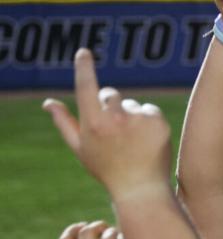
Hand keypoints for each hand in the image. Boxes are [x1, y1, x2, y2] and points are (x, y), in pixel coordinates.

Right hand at [43, 49, 171, 201]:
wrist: (140, 186)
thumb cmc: (106, 168)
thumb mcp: (80, 148)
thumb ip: (64, 123)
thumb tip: (48, 103)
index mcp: (93, 123)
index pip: (87, 88)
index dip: (84, 68)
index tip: (84, 52)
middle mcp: (115, 118)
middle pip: (111, 94)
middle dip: (110, 105)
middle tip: (114, 131)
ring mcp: (138, 119)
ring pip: (131, 104)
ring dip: (130, 116)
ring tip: (132, 141)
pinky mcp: (158, 121)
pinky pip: (149, 109)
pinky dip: (148, 120)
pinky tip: (146, 139)